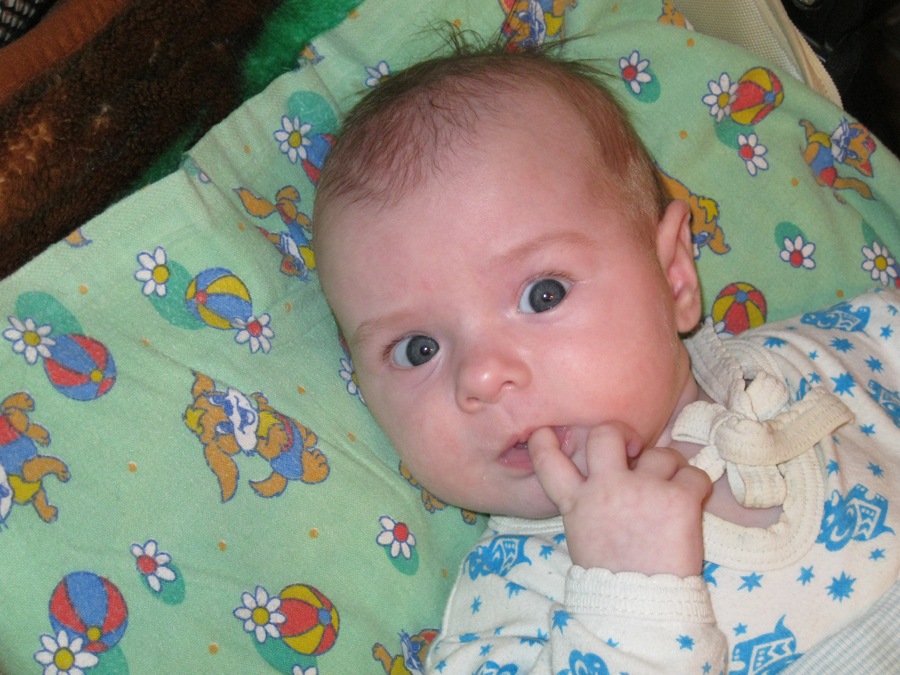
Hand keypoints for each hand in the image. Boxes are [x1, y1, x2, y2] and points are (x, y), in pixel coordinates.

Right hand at [528, 423, 710, 576]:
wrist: (641, 609)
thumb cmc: (612, 579)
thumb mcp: (583, 536)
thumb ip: (589, 504)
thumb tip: (606, 481)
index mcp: (577, 502)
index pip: (548, 461)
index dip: (544, 440)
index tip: (547, 430)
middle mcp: (606, 488)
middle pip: (606, 435)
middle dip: (621, 432)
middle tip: (633, 447)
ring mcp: (643, 490)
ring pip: (661, 453)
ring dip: (669, 466)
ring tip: (671, 487)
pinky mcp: (678, 500)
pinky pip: (695, 475)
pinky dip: (696, 486)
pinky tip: (691, 502)